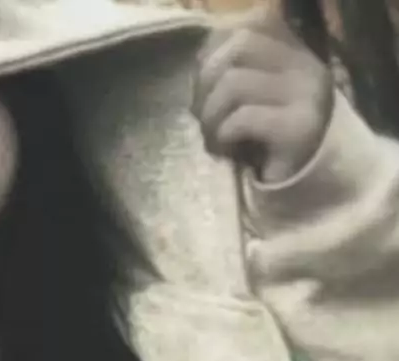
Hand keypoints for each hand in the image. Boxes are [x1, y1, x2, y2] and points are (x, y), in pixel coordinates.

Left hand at [191, 7, 334, 183]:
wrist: (301, 188)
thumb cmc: (264, 145)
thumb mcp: (247, 100)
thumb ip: (232, 71)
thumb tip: (201, 61)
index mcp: (292, 51)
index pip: (245, 25)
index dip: (211, 54)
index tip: (203, 90)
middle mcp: (304, 65)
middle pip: (238, 44)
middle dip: (206, 83)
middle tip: (202, 118)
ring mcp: (306, 94)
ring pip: (234, 82)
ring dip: (210, 116)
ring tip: (213, 139)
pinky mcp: (298, 127)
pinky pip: (242, 118)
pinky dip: (222, 135)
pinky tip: (227, 150)